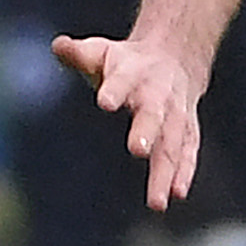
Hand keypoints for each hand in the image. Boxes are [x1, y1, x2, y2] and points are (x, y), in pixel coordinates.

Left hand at [52, 32, 204, 210]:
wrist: (175, 55)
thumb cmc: (126, 61)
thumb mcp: (101, 51)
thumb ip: (78, 53)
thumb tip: (59, 46)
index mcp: (133, 73)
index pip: (122, 79)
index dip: (114, 88)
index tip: (104, 101)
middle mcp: (157, 95)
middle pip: (152, 114)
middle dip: (145, 131)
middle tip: (136, 150)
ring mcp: (175, 115)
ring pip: (173, 143)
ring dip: (166, 170)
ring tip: (157, 199)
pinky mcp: (186, 130)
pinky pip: (187, 152)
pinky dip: (183, 173)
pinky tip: (176, 194)